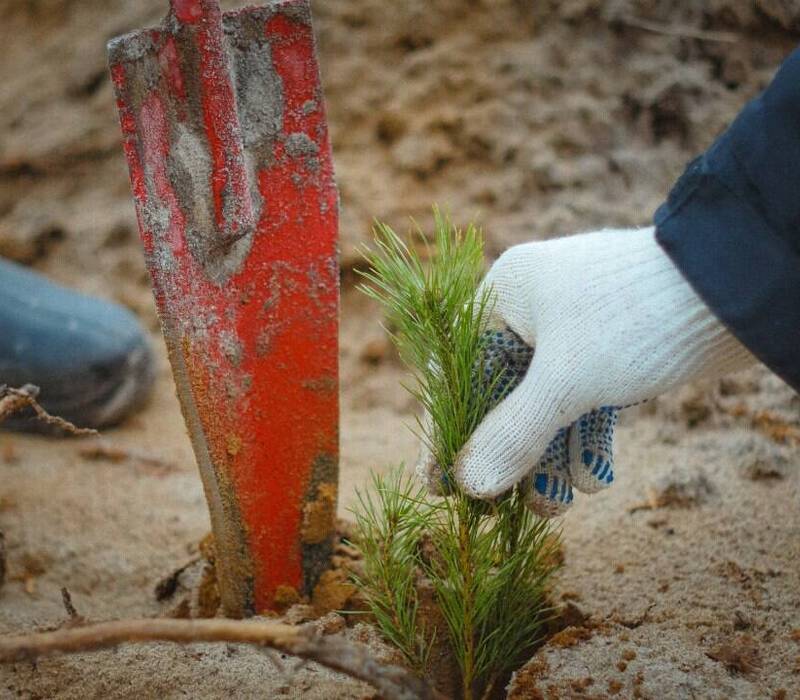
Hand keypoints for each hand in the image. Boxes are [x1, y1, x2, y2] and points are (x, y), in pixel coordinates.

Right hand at [419, 226, 754, 516]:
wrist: (740, 287)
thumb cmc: (636, 320)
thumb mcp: (566, 381)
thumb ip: (513, 434)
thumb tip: (467, 485)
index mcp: (507, 294)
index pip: (459, 371)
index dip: (450, 431)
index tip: (442, 484)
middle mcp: (534, 310)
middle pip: (504, 395)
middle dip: (512, 455)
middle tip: (509, 507)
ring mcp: (575, 330)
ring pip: (547, 405)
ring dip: (550, 458)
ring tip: (557, 505)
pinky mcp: (612, 351)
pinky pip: (582, 403)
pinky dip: (584, 440)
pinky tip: (593, 480)